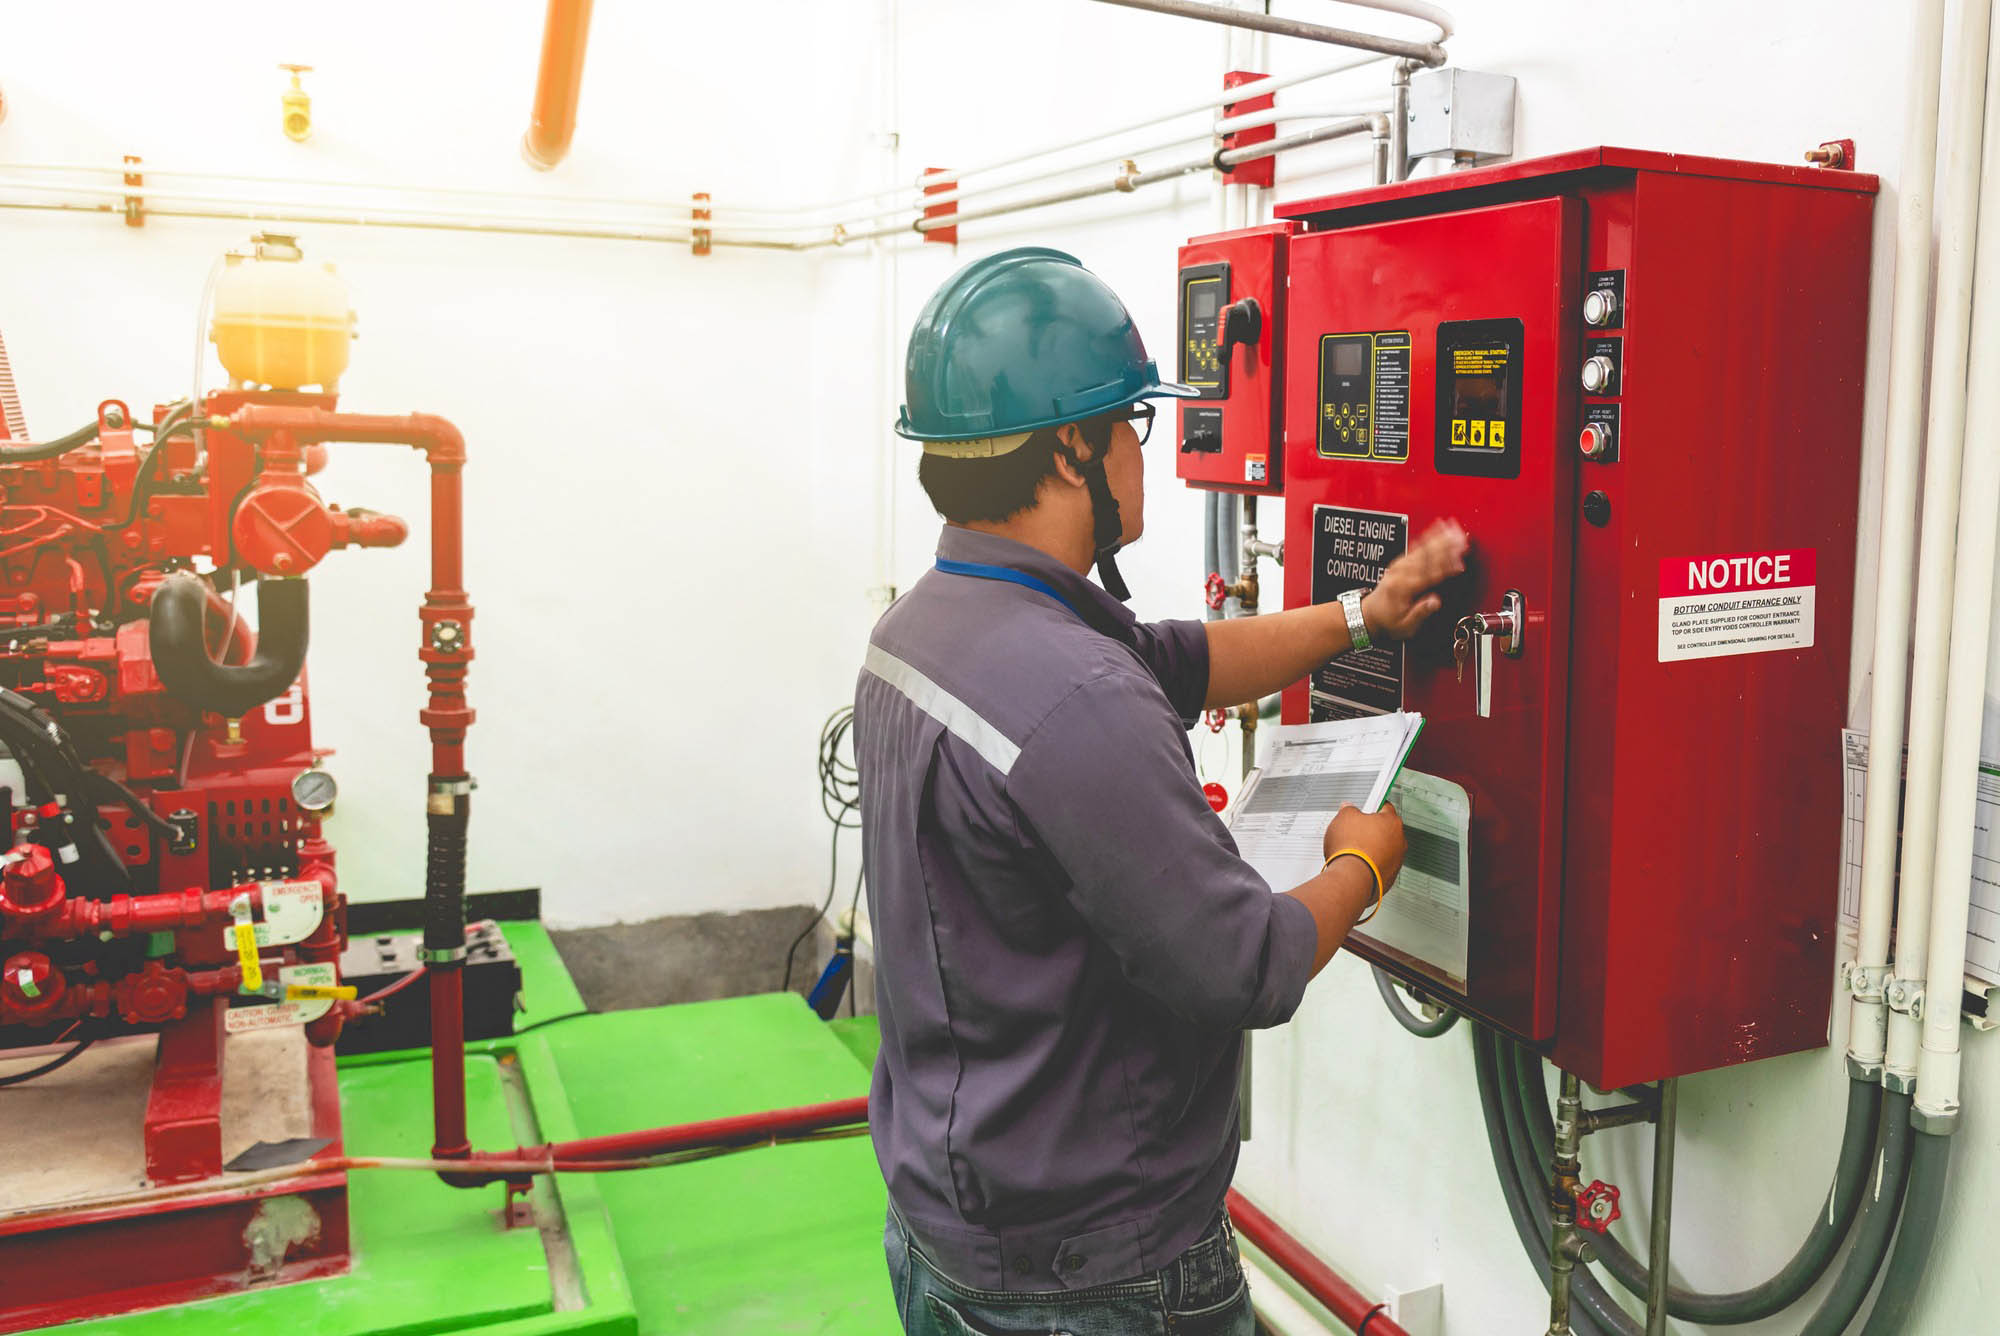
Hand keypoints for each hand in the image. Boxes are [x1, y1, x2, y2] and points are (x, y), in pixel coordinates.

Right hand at [1322, 801, 1406, 892]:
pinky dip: (1370, 864)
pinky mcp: (1390, 877)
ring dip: (1371, 848)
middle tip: (1353, 831)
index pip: (1385, 807)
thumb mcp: (1343, 818)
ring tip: (1352, 851)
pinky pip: (1379, 866)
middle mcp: (1399, 841)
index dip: (1371, 806)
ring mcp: (1397, 861)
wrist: (1351, 879)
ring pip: (1383, 849)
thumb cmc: (1351, 848)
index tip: (1364, 809)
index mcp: (1392, 822)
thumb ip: (1348, 809)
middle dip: (1370, 830)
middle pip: (1385, 830)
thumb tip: (1348, 809)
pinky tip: (1355, 865)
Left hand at [1362, 519, 1469, 640]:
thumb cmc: (1388, 621)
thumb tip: (1434, 601)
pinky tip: (1436, 527)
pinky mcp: (1399, 563)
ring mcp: (1399, 566)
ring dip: (1438, 537)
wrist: (1368, 616)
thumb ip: (1420, 613)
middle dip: (1445, 546)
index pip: (1429, 575)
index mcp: (1403, 589)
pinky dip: (1427, 536)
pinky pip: (1415, 546)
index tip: (1460, 563)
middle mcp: (1400, 574)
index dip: (1445, 569)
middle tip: (1461, 538)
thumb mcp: (1405, 626)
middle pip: (1427, 557)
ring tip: (1453, 527)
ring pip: (1422, 548)